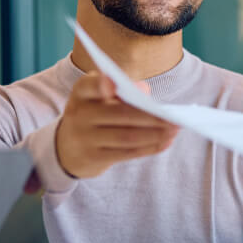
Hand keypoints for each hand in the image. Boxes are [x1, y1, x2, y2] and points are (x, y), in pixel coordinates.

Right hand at [56, 72, 179, 178]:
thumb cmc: (93, 115)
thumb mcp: (99, 98)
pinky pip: (127, 153)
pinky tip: (166, 142)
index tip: (113, 84)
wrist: (66, 148)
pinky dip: (150, 147)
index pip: (89, 85)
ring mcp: (85, 138)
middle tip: (174, 117)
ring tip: (175, 130)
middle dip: (151, 116)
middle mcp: (79, 114)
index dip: (100, 84)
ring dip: (155, 134)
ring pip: (127, 136)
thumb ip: (122, 89)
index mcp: (81, 93)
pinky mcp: (93, 158)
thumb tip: (145, 91)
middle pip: (120, 114)